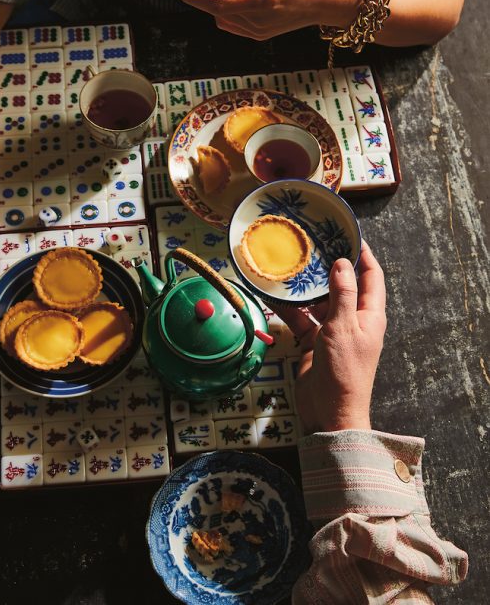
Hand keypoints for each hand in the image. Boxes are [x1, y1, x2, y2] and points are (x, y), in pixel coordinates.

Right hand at [274, 241, 385, 433]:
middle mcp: (353, 319)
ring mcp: (332, 331)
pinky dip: (289, 309)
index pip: (371, 275)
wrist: (329, 412)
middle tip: (310, 244)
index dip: (362, 253)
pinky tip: (273, 296)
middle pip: (342, 285)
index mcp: (370, 315)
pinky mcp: (313, 342)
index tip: (348, 232)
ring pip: (318, 301)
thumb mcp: (343, 327)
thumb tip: (343, 262)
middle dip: (327, 266)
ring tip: (289, 266)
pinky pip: (301, 319)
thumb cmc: (344, 370)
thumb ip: (343, 294)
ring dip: (305, 288)